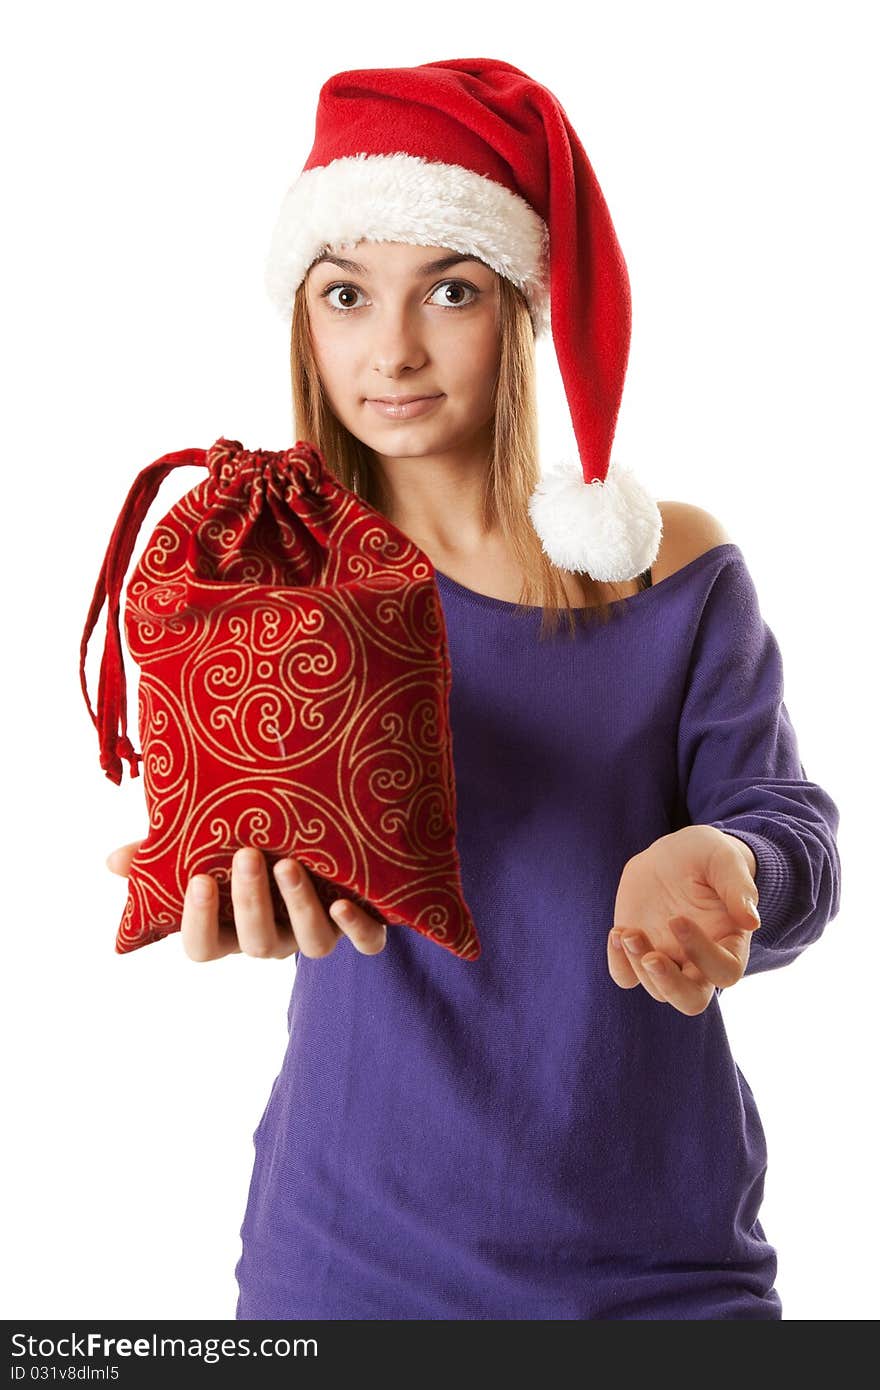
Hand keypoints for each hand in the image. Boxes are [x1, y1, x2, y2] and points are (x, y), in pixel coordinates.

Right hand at [105, 842, 386, 962]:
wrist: (327, 840)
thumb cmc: (255, 846)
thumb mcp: (208, 850)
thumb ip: (163, 858)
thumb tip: (114, 861)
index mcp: (234, 927)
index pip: (205, 948)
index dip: (199, 922)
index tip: (197, 879)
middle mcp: (275, 937)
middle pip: (258, 943)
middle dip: (250, 901)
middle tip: (249, 855)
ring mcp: (317, 932)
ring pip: (311, 943)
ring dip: (300, 907)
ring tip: (290, 865)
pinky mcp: (361, 925)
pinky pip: (366, 943)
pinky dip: (358, 929)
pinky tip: (347, 902)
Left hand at [607, 826, 760, 1014]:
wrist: (672, 856)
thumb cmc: (707, 857)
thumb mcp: (724, 859)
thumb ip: (738, 887)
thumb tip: (751, 922)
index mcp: (729, 943)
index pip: (725, 971)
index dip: (702, 954)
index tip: (678, 919)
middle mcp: (699, 961)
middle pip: (691, 1001)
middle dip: (670, 987)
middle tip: (651, 958)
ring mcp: (667, 959)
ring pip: (655, 990)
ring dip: (638, 964)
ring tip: (627, 932)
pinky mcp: (638, 952)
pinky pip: (625, 977)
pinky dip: (618, 964)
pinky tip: (617, 934)